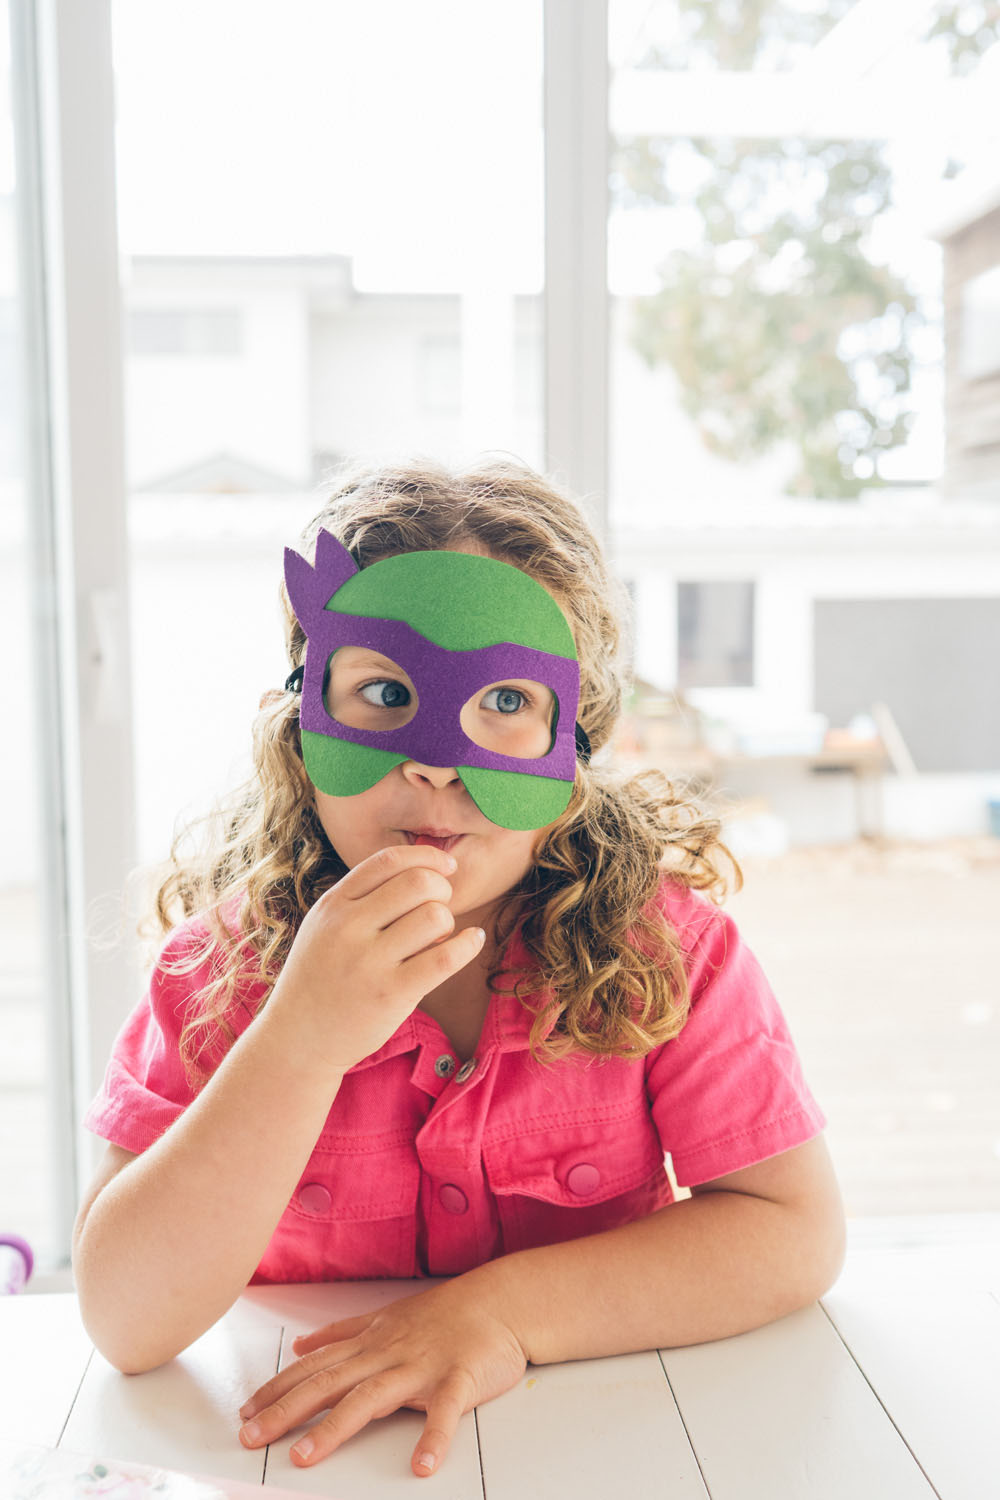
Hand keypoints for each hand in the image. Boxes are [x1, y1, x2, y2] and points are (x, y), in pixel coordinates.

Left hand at [237, 1279, 528, 1476]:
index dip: (278, 1389)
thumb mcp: (386, 1317)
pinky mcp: (460, 1378)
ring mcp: (423, 1366)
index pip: (315, 1367)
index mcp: (371, 1342)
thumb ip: (343, 1332)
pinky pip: (446, 1410)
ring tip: (305, 1458)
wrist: (499, 1302)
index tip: (245, 1413)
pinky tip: (422, 1465)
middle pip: (330, 1382)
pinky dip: (435, 1437)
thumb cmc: (442, 1314)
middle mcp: (388, 1353)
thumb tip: (301, 1344)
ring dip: (336, 1427)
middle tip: (252, 1437)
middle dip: (287, 1410)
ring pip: (372, 1396)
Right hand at [268, 843, 485, 1073]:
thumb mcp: (324, 926)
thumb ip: (362, 898)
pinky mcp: (391, 994)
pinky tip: (472, 941)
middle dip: (442, 889)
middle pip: (418, 882)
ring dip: (449, 923)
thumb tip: (424, 870)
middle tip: (440, 907)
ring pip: (435, 916)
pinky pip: (445, 957)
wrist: (298, 1037)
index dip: (426, 857)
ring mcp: (369, 961)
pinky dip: (468, 945)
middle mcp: (348, 927)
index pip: (389, 860)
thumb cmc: (321, 977)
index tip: (446, 867)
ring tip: (439, 938)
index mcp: (333, 905)